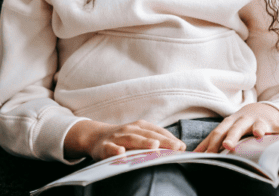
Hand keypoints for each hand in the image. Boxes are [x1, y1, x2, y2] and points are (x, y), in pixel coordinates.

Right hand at [64, 119, 185, 160]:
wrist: (96, 137)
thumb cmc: (124, 138)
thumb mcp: (140, 135)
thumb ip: (157, 140)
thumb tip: (181, 147)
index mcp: (140, 127)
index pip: (157, 132)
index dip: (170, 138)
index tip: (182, 147)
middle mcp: (130, 130)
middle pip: (148, 135)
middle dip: (162, 141)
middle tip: (175, 147)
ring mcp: (117, 137)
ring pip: (131, 139)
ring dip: (143, 142)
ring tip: (154, 146)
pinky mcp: (104, 147)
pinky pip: (110, 149)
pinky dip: (115, 150)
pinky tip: (121, 153)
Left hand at [195, 103, 278, 152]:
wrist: (259, 110)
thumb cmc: (238, 124)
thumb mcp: (225, 129)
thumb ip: (211, 141)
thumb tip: (193, 155)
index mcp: (229, 123)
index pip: (218, 133)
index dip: (212, 143)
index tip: (207, 154)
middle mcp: (243, 121)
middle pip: (236, 129)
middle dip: (232, 137)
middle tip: (227, 146)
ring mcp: (260, 122)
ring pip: (259, 126)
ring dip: (259, 129)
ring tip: (259, 134)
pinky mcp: (274, 125)